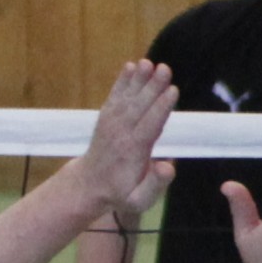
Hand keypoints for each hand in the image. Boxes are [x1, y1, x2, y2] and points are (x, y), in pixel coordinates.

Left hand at [79, 60, 177, 220]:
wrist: (89, 185)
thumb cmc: (121, 193)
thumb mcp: (139, 200)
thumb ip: (155, 184)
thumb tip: (169, 166)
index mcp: (133, 151)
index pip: (150, 125)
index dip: (161, 107)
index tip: (172, 90)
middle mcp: (121, 133)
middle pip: (139, 106)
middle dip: (152, 87)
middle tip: (165, 68)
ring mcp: (112, 123)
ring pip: (127, 98)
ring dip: (139, 79)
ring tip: (149, 62)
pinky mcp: (106, 117)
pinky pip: (115, 97)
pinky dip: (122, 81)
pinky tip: (131, 67)